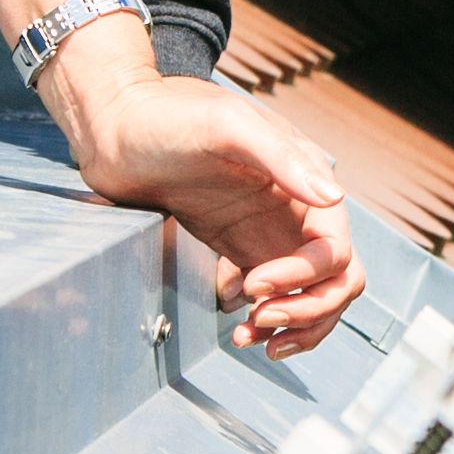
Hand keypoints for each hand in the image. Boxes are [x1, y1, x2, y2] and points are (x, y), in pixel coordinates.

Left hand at [45, 49, 363, 356]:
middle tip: (260, 322)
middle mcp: (295, 210)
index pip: (334, 250)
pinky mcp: (240, 248)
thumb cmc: (169, 116)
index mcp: (304, 180)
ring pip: (311, 295)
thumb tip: (333, 198)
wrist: (116, 127)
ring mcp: (269, 232)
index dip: (305, 277)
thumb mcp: (227, 127)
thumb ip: (283, 158)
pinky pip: (272, 296)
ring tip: (249, 337)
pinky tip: (235, 321)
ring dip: (294, 325)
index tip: (255, 284)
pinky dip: (264, 319)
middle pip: (336, 281)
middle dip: (308, 310)